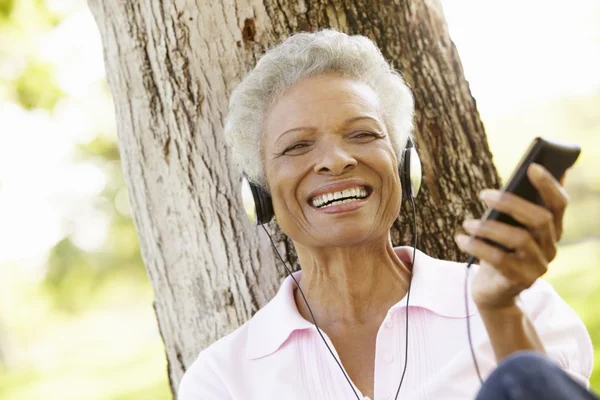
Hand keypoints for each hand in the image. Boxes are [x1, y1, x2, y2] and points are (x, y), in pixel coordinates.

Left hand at [455, 163, 568, 309]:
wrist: (494, 292)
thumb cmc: (499, 251)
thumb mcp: (507, 228)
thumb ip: (514, 208)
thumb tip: (519, 175)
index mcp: (551, 230)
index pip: (559, 204)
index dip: (549, 184)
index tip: (532, 166)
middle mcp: (550, 247)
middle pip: (540, 219)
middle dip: (510, 202)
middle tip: (483, 194)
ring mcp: (537, 266)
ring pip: (519, 239)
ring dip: (488, 227)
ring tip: (467, 223)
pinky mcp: (520, 280)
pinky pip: (499, 259)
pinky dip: (477, 246)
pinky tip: (461, 239)